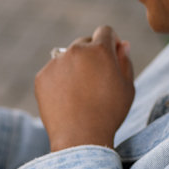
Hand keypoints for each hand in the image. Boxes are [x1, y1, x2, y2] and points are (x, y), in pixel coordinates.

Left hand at [34, 25, 133, 151]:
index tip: (112, 55)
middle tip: (96, 79)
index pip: (105, 31)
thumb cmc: (109, 113)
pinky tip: (67, 98)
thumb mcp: (127, 87)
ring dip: (74, 66)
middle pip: (85, 43)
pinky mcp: (42, 76)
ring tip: (81, 92)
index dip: (111, 42)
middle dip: (92, 54)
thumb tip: (122, 44)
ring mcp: (56, 62)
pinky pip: (53, 71)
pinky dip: (60, 80)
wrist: (80, 137)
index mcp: (100, 50)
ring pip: (67, 56)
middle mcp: (75, 50)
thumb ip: (125, 61)